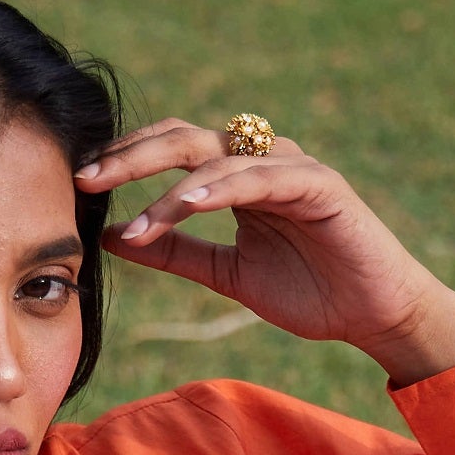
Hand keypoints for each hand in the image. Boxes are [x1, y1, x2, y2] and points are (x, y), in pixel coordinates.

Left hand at [76, 119, 454, 382]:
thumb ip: (175, 252)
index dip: (125, 160)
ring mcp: (291, 169)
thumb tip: (114, 239)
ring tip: (131, 217)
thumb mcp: (226, 273)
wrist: (374, 316)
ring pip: (217, 156)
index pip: (171, 150)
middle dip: (130, 157)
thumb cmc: (310, 290)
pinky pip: (260, 178)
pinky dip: (220, 189)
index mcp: (237, 177)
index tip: (79, 182)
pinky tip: (186, 205)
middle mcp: (261, 160)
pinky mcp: (320, 186)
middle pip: (184, 138)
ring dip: (167, 185)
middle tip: (85, 177)